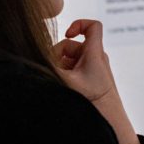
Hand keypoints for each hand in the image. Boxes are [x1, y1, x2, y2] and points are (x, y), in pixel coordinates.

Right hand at [53, 19, 139, 143]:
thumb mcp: (67, 82)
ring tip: (61, 81)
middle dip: (59, 55)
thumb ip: (50, 67)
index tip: (66, 34)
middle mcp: (96, 57)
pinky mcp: (90, 77)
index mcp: (94, 53)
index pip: (93, 26)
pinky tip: (64, 85)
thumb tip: (34, 58)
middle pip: (72, 45)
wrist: (109, 119)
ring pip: (71, 58)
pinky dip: (66, 73)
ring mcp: (93, 67)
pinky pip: (74, 68)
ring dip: (61, 66)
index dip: (78, 24)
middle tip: (54, 70)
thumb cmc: (92, 100)